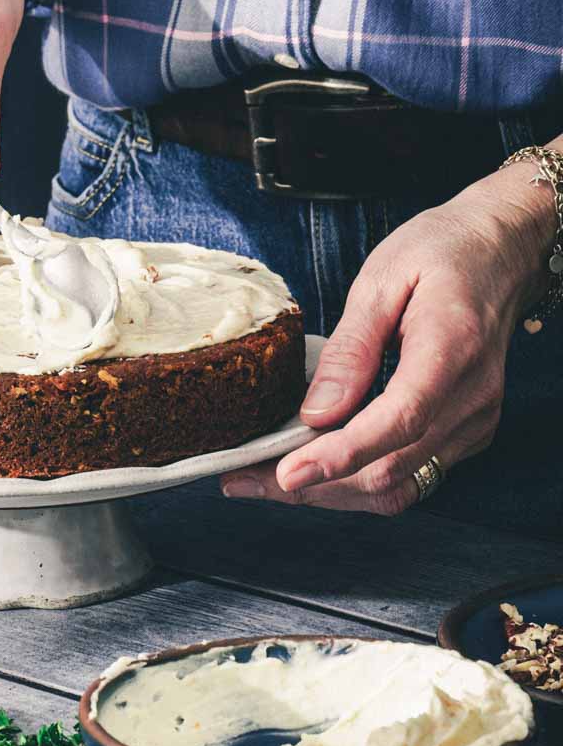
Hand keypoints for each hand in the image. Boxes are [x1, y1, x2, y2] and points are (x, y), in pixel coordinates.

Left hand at [221, 163, 556, 514]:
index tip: (287, 473)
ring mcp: (474, 422)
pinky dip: (356, 480)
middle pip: (390, 468)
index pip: (399, 420)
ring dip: (330, 492)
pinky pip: (409, 476)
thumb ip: (352, 348)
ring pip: (397, 487)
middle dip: (315, 484)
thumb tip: (316, 413)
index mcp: (453, 349)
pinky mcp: (466, 433)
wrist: (500, 254)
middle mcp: (472, 398)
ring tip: (264, 481)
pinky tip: (313, 467)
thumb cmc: (440, 253)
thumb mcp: (383, 277)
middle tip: (244, 477)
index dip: (340, 454)